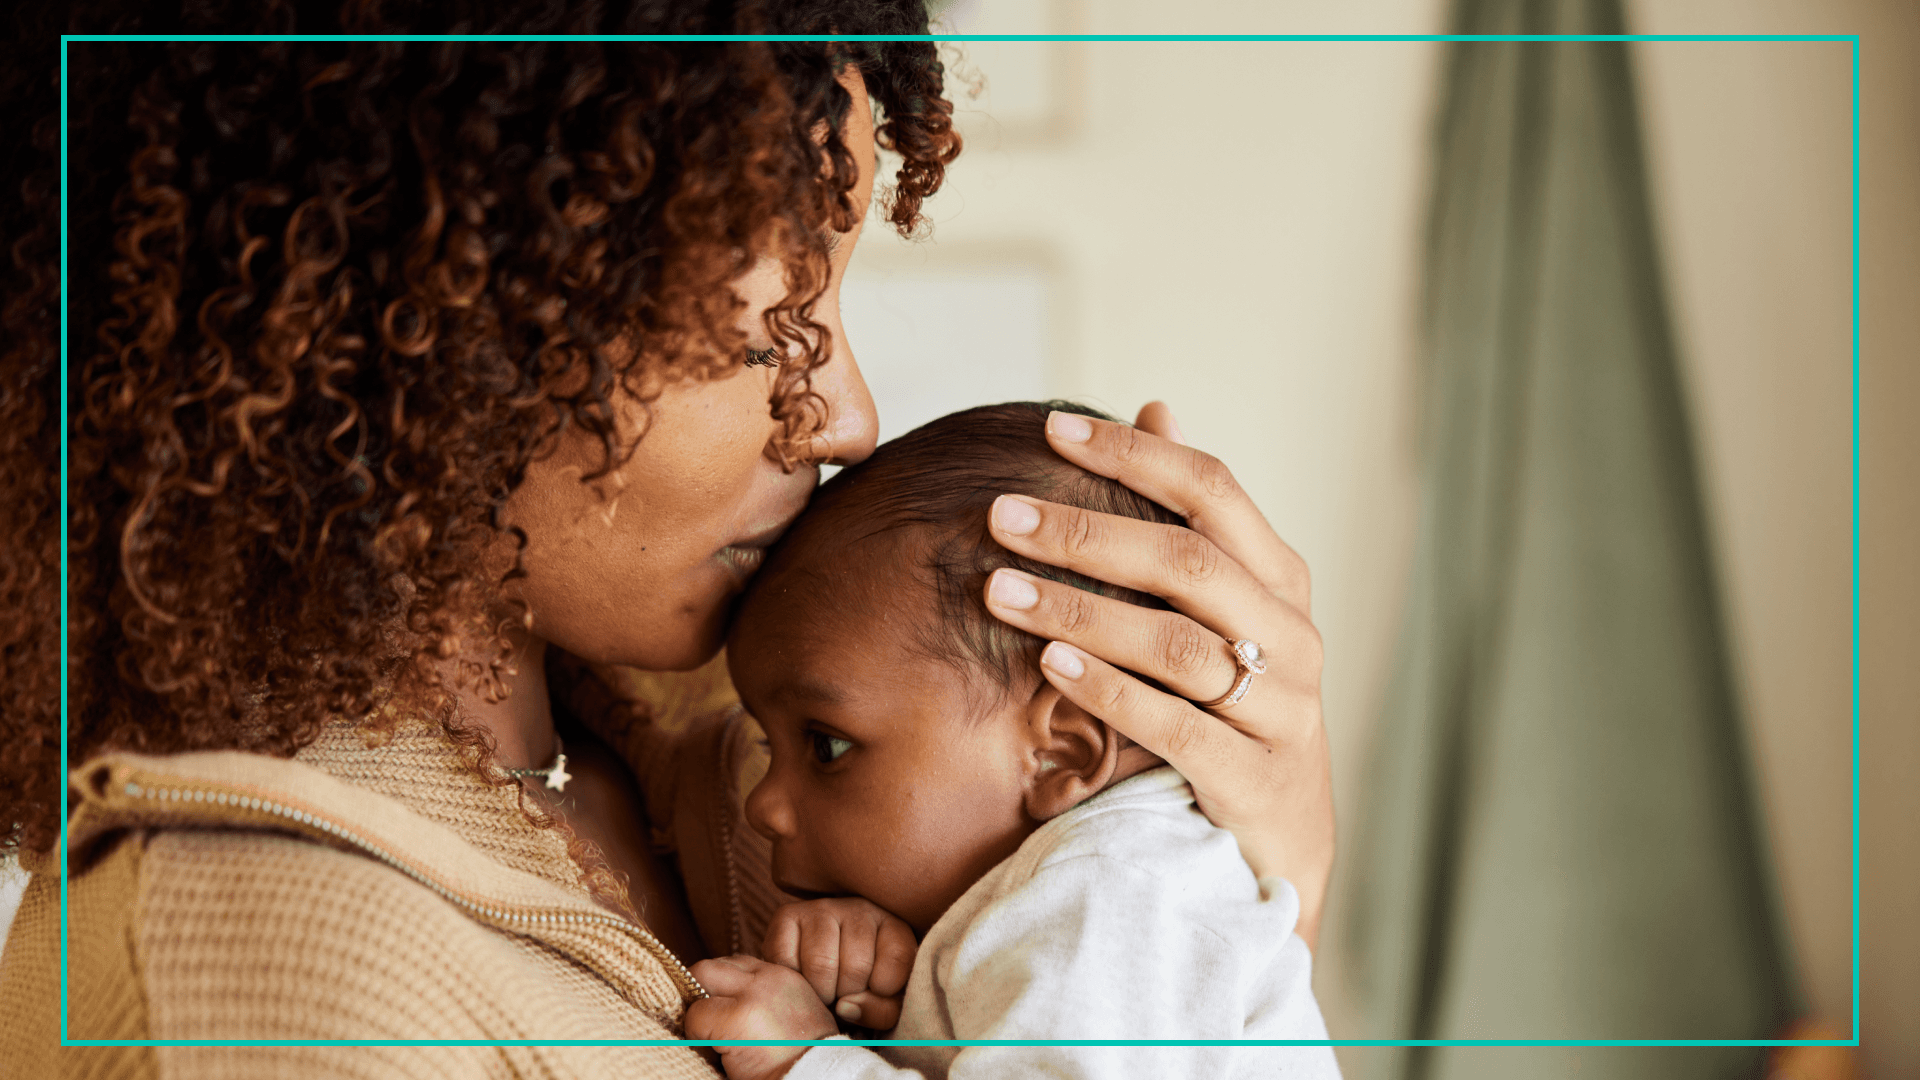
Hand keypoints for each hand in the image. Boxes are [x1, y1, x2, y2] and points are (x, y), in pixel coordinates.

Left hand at [685, 955, 836, 1079]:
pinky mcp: (738, 1016)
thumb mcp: (793, 1016)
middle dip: (701, 990)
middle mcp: (770, 977)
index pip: (736, 964)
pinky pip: (696, 1015)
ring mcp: (753, 993)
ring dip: (699, 1008)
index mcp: (785, 977)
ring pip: (701, 977)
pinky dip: (697, 1034)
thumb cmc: (802, 1059)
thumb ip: (764, 998)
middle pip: (713, 964)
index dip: (721, 988)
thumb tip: (724, 999)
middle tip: (707, 1023)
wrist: (818, 1078)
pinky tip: (720, 1052)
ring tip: (713, 1036)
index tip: (722, 1013)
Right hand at [761, 897, 916, 1029]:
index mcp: (893, 925)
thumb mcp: (887, 1001)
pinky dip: (794, 981)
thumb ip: (882, 1011)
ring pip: (821, 964)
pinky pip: (786, 960)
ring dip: (821, 992)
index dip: (883, 991)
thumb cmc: (862, 988)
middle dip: (848, 995)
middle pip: (856, 966)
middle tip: (844, 995)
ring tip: (824, 991)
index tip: (874, 993)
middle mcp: (859, 909)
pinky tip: (803, 979)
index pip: (898, 960)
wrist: (821, 967)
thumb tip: (845, 1007)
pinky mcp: (787, 915)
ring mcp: (821, 908)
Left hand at [982, 402, 1335, 948]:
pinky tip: (1049, 664)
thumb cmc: (1236, 705)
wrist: (1282, 843)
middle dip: (1087, 532)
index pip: (1213, 490)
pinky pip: (1176, 725)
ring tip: (1000, 590)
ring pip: (1177, 642)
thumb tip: (1157, 406)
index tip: (1052, 427)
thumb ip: (1191, 519)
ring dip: (1081, 610)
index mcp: (1281, 580)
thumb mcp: (1224, 610)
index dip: (1134, 453)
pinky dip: (1110, 690)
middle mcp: (1292, 635)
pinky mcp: (1254, 778)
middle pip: (1188, 561)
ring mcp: (1281, 708)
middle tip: (1002, 516)